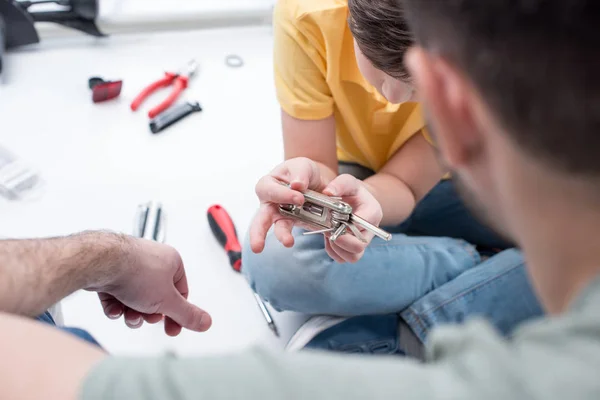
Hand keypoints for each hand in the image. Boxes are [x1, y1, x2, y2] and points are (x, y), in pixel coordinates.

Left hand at [88, 236, 211, 335]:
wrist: (101, 262)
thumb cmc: (136, 272)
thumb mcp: (168, 301)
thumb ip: (187, 314)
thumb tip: (206, 322)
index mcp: (172, 262)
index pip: (181, 293)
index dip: (176, 314)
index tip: (172, 329)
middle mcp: (152, 261)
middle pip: (156, 298)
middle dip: (149, 313)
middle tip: (146, 317)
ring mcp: (130, 266)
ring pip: (136, 299)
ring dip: (132, 312)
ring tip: (128, 314)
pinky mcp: (111, 272)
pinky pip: (117, 295)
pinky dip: (116, 306)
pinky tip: (114, 307)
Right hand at [250, 157, 327, 251]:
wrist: (316, 180)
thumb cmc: (300, 171)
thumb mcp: (301, 165)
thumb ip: (300, 173)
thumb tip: (297, 185)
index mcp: (268, 185)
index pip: (270, 191)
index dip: (283, 195)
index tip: (300, 198)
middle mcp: (270, 204)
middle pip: (260, 219)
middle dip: (258, 233)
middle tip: (257, 246)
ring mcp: (281, 216)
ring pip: (277, 229)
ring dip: (282, 235)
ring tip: (288, 242)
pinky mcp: (294, 224)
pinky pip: (294, 231)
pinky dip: (301, 232)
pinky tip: (304, 237)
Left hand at [321, 174, 382, 262]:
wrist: (355, 201)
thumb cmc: (352, 191)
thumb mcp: (347, 181)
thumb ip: (340, 184)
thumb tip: (328, 192)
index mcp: (373, 212)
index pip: (361, 225)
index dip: (345, 225)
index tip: (332, 220)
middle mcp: (371, 231)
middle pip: (359, 246)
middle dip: (341, 240)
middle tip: (328, 230)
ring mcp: (363, 242)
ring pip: (353, 257)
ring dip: (337, 248)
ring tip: (328, 235)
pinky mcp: (354, 250)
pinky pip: (344, 259)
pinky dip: (333, 252)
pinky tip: (328, 240)